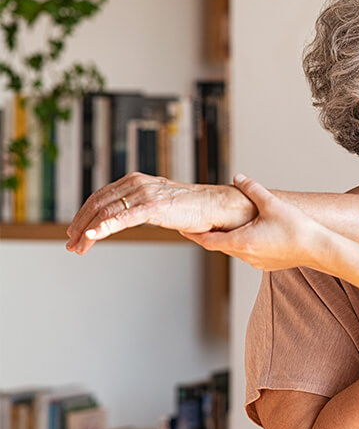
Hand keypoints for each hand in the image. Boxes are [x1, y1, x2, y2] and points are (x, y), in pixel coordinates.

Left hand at [66, 172, 255, 253]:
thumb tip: (125, 219)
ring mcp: (145, 193)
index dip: (84, 215)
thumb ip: (140, 207)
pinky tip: (92, 236)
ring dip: (88, 232)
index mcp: (136, 180)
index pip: (100, 196)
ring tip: (79, 247)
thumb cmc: (192, 208)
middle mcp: (137, 183)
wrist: (217, 206)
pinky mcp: (154, 206)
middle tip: (71, 244)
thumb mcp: (159, 204)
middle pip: (98, 204)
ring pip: (106, 212)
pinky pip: (123, 218)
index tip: (76, 232)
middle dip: (80, 225)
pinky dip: (104, 227)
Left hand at [183, 173, 324, 270]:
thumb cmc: (297, 229)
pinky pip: (249, 253)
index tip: (183, 229)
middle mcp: (246, 255)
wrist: (319, 249)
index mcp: (241, 241)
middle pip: (220, 245)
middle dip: (210, 234)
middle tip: (202, 223)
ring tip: (228, 226)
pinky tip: (253, 233)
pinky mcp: (268, 264)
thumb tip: (238, 177)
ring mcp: (257, 262)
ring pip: (235, 250)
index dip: (193, 234)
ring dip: (229, 239)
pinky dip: (244, 243)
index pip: (207, 240)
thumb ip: (252, 188)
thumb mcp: (271, 203)